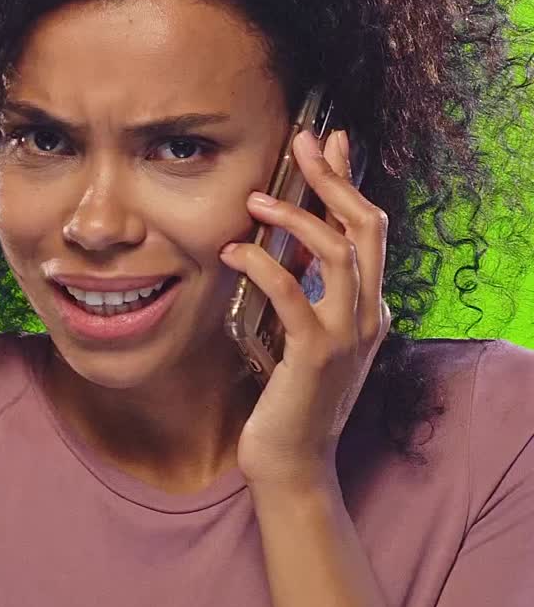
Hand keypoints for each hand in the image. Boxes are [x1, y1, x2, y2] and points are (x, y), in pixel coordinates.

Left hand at [220, 128, 391, 488]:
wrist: (292, 464)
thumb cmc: (291, 402)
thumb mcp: (308, 340)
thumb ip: (310, 297)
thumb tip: (291, 252)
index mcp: (370, 309)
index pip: (370, 230)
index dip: (349, 181)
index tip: (328, 142)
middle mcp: (370, 317)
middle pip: (368, 228)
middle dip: (334, 179)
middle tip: (303, 143)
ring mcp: (348, 336)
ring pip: (340, 252)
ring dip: (297, 217)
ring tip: (256, 199)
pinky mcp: (315, 355)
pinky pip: (293, 294)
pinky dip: (264, 264)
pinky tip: (235, 252)